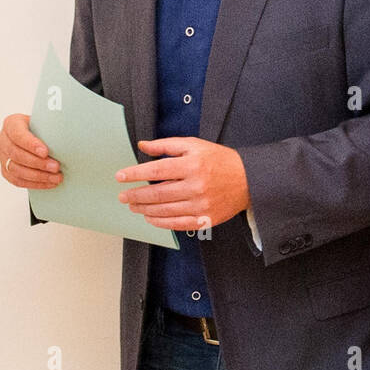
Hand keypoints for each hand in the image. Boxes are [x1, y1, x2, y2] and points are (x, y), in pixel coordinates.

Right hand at [0, 113, 61, 188]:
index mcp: (11, 123)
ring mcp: (3, 156)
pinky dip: (34, 184)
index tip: (46, 152)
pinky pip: (17, 180)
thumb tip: (72, 135)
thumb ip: (53, 125)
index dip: (31, 144)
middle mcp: (4, 140)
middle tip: (56, 167)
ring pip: (16, 169)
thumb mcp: (47, 120)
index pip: (18, 134)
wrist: (38, 135)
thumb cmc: (43, 127)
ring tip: (56, 177)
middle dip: (37, 163)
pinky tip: (49, 183)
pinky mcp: (6, 170)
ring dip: (38, 175)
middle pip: (16, 154)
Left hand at [116, 137, 249, 230]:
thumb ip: (167, 145)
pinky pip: (177, 224)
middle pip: (157, 193)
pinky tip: (150, 217)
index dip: (135, 173)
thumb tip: (143, 145)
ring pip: (164, 210)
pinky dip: (160, 222)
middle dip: (135, 195)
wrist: (248, 180)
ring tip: (134, 206)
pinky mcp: (205, 219)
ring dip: (144, 209)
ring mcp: (201, 204)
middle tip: (123, 196)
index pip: (157, 169)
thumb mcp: (195, 145)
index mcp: (193, 164)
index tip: (120, 176)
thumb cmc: (220, 160)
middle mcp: (197, 185)